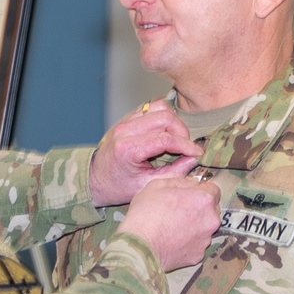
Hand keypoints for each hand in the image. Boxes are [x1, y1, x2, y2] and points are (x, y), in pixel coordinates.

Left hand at [89, 100, 203, 206]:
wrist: (95, 180)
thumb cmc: (118, 186)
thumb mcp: (147, 184)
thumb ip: (174, 172)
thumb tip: (194, 159)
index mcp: (128, 148)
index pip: (166, 138)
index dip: (186, 145)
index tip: (197, 153)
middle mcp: (125, 130)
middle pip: (164, 117)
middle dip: (182, 132)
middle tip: (186, 148)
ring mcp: (125, 121)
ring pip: (159, 107)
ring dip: (173, 122)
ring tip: (176, 139)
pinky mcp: (127, 118)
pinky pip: (151, 108)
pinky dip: (163, 118)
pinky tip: (165, 133)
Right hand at [117, 175, 220, 271]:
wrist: (139, 247)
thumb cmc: (146, 213)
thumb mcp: (157, 185)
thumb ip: (180, 182)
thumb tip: (190, 184)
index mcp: (204, 199)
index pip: (213, 189)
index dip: (200, 190)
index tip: (188, 194)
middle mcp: (211, 220)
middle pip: (211, 210)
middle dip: (199, 208)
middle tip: (178, 210)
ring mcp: (205, 240)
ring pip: (204, 228)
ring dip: (193, 226)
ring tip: (172, 228)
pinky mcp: (197, 256)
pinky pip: (195, 245)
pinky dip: (187, 242)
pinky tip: (171, 241)